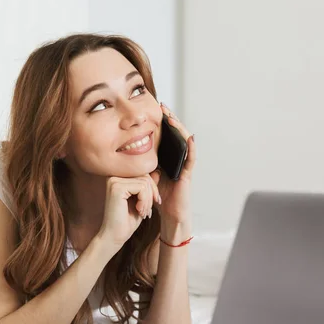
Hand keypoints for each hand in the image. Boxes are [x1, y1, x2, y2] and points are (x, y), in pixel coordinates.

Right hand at [98, 175, 160, 248]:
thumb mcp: (141, 200)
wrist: (115, 236)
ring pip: (145, 182)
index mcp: (117, 177)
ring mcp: (114, 180)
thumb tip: (157, 172)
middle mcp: (113, 176)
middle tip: (148, 210)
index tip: (154, 201)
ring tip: (142, 212)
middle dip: (152, 193)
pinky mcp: (116, 187)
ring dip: (148, 200)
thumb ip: (146, 186)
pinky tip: (138, 211)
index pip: (142, 172)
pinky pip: (142, 188)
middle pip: (145, 175)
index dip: (153, 187)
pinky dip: (145, 201)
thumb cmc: (127, 220)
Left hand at [150, 103, 196, 226]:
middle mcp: (177, 159)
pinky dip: (192, 147)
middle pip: (176, 135)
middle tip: (163, 107)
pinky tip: (189, 138)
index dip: (161, 122)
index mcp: (167, 158)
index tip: (153, 109)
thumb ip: (143, 163)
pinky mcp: (188, 174)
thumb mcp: (147, 175)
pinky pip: (192, 158)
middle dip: (170, 120)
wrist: (168, 215)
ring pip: (185, 142)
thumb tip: (132, 152)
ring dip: (179, 129)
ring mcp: (184, 165)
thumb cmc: (158, 197)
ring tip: (172, 118)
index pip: (166, 135)